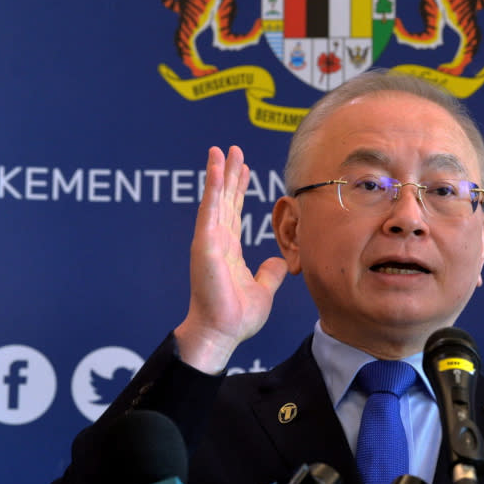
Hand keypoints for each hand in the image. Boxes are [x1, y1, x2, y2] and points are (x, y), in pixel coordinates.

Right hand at [174, 146, 287, 373]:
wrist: (223, 333)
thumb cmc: (237, 317)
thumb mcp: (263, 289)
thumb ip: (270, 273)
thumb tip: (278, 261)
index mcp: (229, 251)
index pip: (233, 212)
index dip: (238, 189)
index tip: (244, 169)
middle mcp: (217, 242)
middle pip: (225, 200)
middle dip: (230, 174)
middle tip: (234, 150)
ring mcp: (209, 241)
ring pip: (215, 199)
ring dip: (218, 173)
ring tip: (221, 150)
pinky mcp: (205, 244)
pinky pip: (210, 210)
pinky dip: (213, 187)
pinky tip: (216, 168)